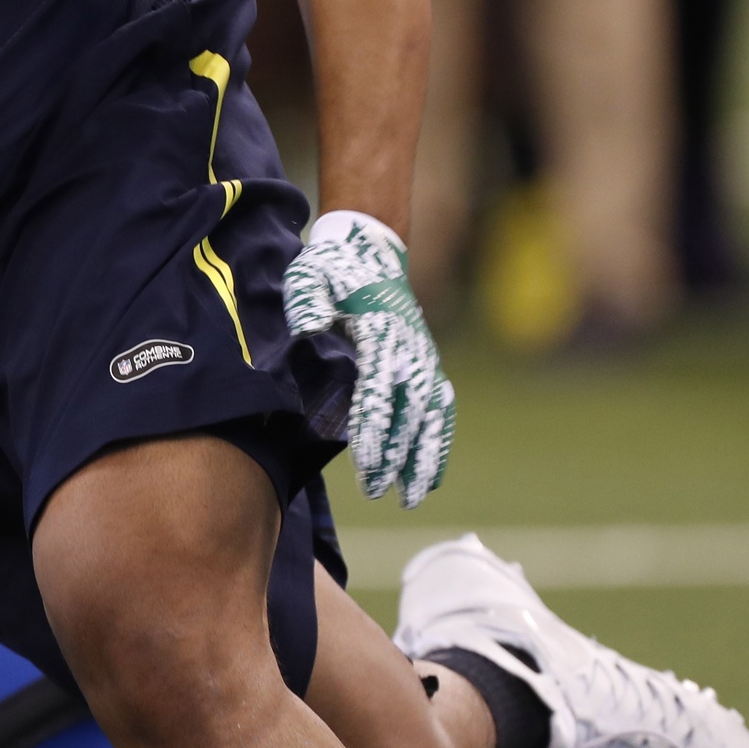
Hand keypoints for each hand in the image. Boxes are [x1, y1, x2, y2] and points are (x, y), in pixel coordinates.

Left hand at [285, 209, 454, 506]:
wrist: (368, 250)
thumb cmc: (331, 269)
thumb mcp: (309, 276)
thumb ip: (307, 300)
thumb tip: (307, 328)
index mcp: (382, 330)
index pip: (379, 389)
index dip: (375, 428)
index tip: (367, 463)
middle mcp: (410, 348)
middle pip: (407, 410)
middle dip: (395, 453)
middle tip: (375, 490)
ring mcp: (424, 357)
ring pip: (431, 415)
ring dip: (424, 457)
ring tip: (410, 497)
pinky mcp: (428, 363)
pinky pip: (441, 409)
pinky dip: (438, 442)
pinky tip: (428, 478)